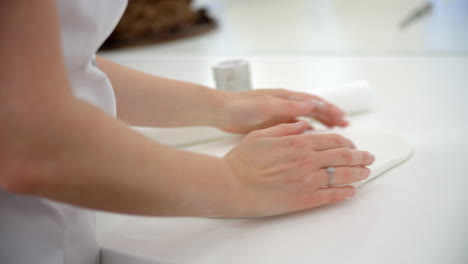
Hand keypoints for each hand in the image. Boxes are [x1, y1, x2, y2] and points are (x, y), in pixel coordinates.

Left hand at [217, 89, 347, 133]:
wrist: (221, 111)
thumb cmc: (242, 106)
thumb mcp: (266, 105)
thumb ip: (288, 106)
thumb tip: (311, 104)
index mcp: (286, 97)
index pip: (313, 102)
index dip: (329, 110)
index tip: (343, 118)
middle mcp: (285, 104)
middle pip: (313, 109)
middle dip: (329, 116)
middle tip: (345, 126)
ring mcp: (279, 114)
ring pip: (305, 118)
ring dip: (320, 124)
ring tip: (333, 131)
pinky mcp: (272, 124)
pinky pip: (294, 127)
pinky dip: (305, 131)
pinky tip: (310, 138)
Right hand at [222, 121, 373, 216]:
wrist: (231, 185)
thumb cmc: (242, 160)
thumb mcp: (262, 135)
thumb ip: (285, 128)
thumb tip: (303, 125)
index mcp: (298, 142)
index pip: (332, 140)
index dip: (347, 143)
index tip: (353, 145)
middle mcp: (307, 160)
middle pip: (343, 156)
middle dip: (360, 157)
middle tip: (368, 158)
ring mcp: (307, 180)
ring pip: (342, 175)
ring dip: (358, 173)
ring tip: (365, 173)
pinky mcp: (304, 199)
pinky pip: (331, 196)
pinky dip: (344, 193)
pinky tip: (351, 191)